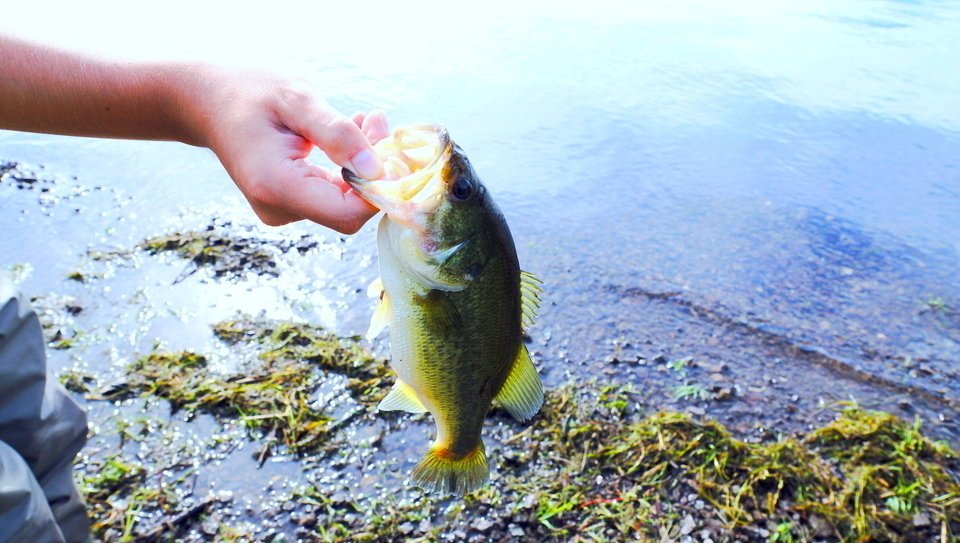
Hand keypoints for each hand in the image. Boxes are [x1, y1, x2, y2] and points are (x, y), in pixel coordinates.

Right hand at [188, 67, 387, 232]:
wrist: (207, 102)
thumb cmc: (249, 93)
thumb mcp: (297, 99)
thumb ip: (337, 133)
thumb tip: (377, 169)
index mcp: (276, 186)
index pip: (347, 213)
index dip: (379, 190)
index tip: (390, 147)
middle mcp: (278, 208)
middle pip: (349, 208)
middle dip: (374, 171)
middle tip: (377, 121)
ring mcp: (282, 211)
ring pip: (344, 201)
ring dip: (363, 164)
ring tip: (364, 119)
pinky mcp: (289, 204)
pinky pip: (331, 195)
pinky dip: (348, 168)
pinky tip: (349, 134)